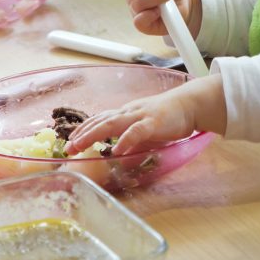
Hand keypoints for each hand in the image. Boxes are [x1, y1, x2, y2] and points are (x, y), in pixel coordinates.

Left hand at [67, 75, 224, 154]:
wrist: (192, 104)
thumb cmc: (171, 117)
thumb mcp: (147, 130)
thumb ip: (133, 140)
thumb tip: (120, 155)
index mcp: (127, 113)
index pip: (100, 119)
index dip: (84, 129)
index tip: (70, 140)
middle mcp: (130, 112)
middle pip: (101, 121)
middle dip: (82, 134)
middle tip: (67, 148)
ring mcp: (141, 115)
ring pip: (112, 123)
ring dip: (93, 134)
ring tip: (80, 146)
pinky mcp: (154, 122)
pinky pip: (137, 131)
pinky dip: (125, 140)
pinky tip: (117, 150)